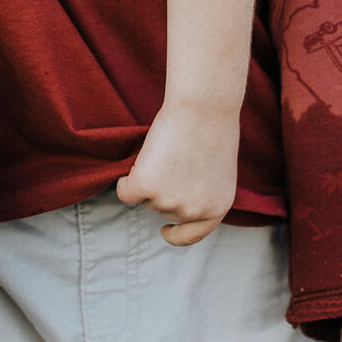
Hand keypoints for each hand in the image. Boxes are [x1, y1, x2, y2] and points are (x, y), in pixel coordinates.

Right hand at [116, 103, 238, 245]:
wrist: (203, 107)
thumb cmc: (212, 126)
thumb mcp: (216, 170)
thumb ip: (200, 191)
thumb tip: (174, 195)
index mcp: (217, 207)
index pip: (193, 234)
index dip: (177, 234)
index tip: (165, 230)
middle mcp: (194, 211)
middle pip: (162, 209)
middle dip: (162, 187)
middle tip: (172, 156)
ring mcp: (169, 203)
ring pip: (145, 198)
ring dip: (147, 178)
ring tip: (165, 150)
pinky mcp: (146, 188)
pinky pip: (125, 192)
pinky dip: (125, 180)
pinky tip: (140, 159)